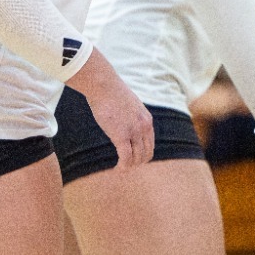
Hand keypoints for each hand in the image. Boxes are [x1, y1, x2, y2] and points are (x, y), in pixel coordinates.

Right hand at [71, 52, 153, 167]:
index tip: (132, 159)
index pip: (150, 145)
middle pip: (146, 154)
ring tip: (121, 168)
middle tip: (125, 165)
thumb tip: (123, 123)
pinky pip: (126, 158)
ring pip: (137, 158)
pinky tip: (118, 169)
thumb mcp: (128, 105)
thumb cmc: (111, 93)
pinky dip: (123, 167)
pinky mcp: (121, 135)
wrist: (104, 86)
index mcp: (147, 120)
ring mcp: (134, 132)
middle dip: (137, 163)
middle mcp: (144, 127)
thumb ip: (130, 117)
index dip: (142, 155)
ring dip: (129, 166)